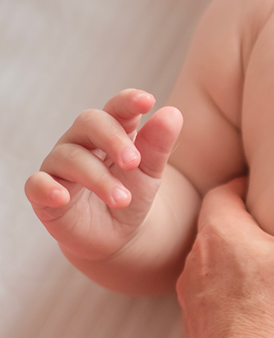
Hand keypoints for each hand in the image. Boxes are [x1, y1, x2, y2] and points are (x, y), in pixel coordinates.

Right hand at [24, 89, 182, 261]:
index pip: (116, 109)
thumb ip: (158, 145)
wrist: (116, 236)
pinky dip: (47, 188)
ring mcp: (59, 165)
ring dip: (98, 178)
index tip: (147, 101)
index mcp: (111, 132)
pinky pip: (37, 183)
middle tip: (133, 162)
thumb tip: (173, 113)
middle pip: (89, 122)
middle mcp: (81, 142)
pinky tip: (62, 196)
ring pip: (70, 156)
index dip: (128, 101)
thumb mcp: (150, 173)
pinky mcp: (44, 192)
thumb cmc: (131, 194)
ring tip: (122, 199)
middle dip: (112, 139)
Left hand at [177, 112, 273, 337]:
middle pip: (226, 234)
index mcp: (221, 236)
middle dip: (259, 228)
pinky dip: (254, 316)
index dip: (256, 183)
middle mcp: (199, 272)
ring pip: (225, 279)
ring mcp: (201, 317)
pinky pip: (230, 321)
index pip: (229, 191)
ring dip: (254, 274)